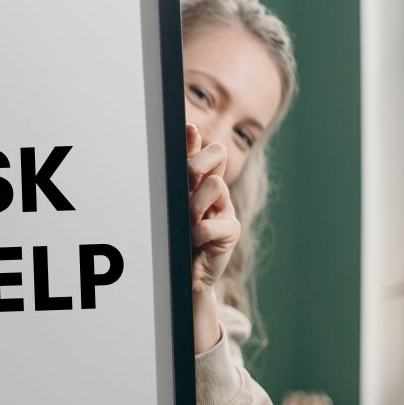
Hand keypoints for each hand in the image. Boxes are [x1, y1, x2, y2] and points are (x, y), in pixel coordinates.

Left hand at [186, 122, 239, 293]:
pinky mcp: (232, 231)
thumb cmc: (175, 238)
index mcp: (199, 180)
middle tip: (183, 188)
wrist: (186, 274)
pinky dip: (197, 235)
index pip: (202, 149)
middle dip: (194, 166)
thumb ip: (175, 178)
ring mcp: (225, 209)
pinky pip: (209, 225)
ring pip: (214, 186)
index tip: (188, 129)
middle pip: (215, 154)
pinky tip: (193, 242)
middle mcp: (215, 190)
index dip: (195, 139)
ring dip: (193, 207)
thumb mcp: (171, 206)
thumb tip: (178, 144)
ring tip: (186, 224)